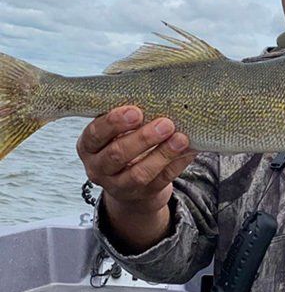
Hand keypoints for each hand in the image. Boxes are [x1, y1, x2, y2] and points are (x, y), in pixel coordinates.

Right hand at [76, 106, 195, 248]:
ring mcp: (119, 186)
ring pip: (140, 173)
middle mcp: (98, 168)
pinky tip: (188, 150)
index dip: (113, 123)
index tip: (136, 111)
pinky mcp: (143, 194)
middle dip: (142, 138)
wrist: (128, 183)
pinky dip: (177, 164)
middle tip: (165, 124)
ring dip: (162, 154)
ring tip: (180, 138)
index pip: (95, 134)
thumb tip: (157, 97)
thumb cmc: (121, 144)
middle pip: (117, 155)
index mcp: (88, 146)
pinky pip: (161, 180)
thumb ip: (126, 117)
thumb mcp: (114, 132)